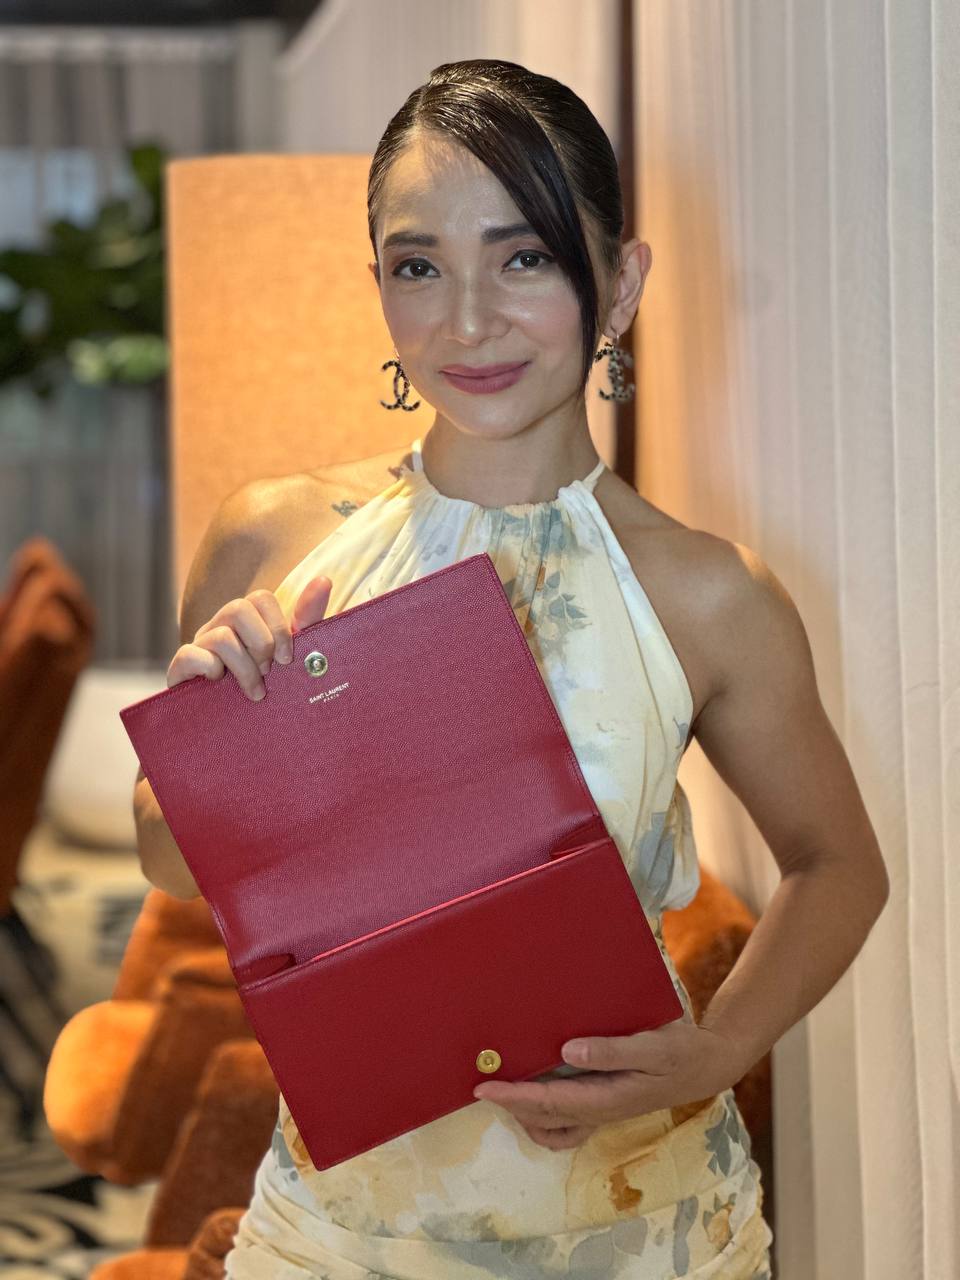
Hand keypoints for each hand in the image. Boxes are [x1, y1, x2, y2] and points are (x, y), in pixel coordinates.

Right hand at [166, 574, 332, 699]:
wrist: (238, 734)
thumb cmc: (268, 689)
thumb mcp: (292, 657)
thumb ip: (307, 621)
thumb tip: (324, 579)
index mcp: (247, 623)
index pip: (260, 598)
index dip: (278, 626)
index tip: (287, 658)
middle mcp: (220, 628)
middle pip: (238, 608)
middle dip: (262, 644)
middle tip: (268, 672)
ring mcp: (199, 647)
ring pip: (220, 635)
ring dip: (244, 667)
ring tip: (254, 691)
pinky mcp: (180, 670)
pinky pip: (189, 655)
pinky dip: (210, 669)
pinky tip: (219, 686)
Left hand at [471, 1019, 745, 1150]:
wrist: (705, 1065)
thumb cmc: (678, 1050)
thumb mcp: (653, 1045)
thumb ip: (612, 1050)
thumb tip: (567, 1051)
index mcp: (609, 1097)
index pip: (550, 1103)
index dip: (514, 1096)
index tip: (482, 1087)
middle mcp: (600, 1110)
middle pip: (544, 1117)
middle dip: (509, 1104)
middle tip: (479, 1081)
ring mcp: (601, 1111)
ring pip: (552, 1126)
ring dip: (524, 1113)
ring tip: (503, 1088)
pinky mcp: (604, 1105)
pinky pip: (567, 1123)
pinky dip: (545, 1116)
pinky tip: (535, 1096)